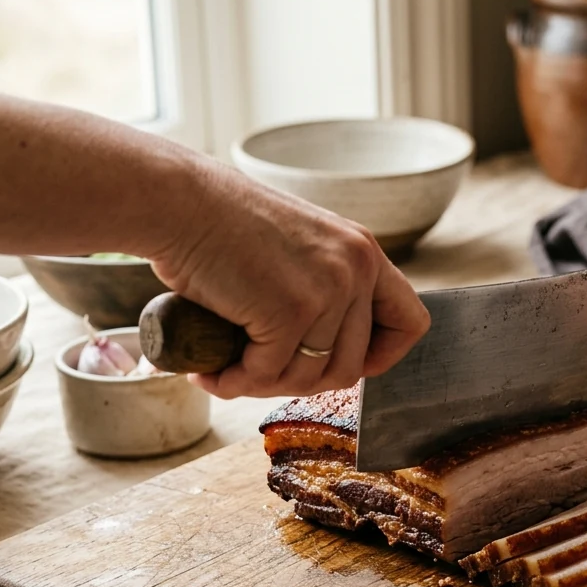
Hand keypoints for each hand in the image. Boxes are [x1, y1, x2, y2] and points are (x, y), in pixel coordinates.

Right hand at [150, 163, 429, 398]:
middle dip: (302, 382)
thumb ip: (324, 287)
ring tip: (228, 372)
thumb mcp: (300, 247)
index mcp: (364, 252)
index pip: (411, 323)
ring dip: (265, 385)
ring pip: (311, 377)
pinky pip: (268, 373)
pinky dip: (236, 381)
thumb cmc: (221, 225)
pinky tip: (211, 372)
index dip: (382, 356)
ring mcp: (327, 291)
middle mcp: (357, 269)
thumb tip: (324, 355)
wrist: (176, 200)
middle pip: (352, 366)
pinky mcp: (288, 312)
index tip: (342, 363)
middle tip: (259, 374)